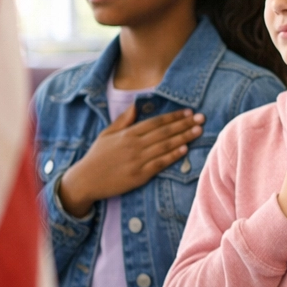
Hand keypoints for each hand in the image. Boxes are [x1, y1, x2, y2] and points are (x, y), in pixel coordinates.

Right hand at [57, 105, 203, 217]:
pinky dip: (172, 156)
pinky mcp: (139, 175)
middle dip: (184, 125)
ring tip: (198, 131)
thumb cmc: (97, 157)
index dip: (173, 117)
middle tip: (201, 118)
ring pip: (164, 146)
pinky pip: (159, 164)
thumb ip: (123, 121)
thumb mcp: (106, 134)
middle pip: (164, 132)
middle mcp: (134, 145)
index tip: (189, 112)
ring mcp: (137, 160)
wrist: (85, 181)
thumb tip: (135, 106)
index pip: (155, 122)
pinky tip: (185, 150)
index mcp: (127, 134)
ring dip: (183, 138)